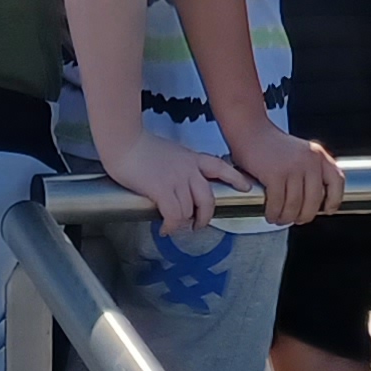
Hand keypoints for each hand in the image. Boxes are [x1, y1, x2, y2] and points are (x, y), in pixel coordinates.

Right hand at [102, 126, 254, 239]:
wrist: (124, 141)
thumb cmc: (139, 147)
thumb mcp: (169, 152)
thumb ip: (179, 166)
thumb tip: (179, 184)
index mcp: (192, 159)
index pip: (220, 167)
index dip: (235, 178)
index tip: (245, 187)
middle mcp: (188, 169)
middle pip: (208, 199)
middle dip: (205, 217)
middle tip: (197, 225)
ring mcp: (177, 179)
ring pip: (189, 210)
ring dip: (182, 223)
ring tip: (173, 227)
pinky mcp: (162, 189)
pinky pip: (174, 216)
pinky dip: (171, 226)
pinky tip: (164, 229)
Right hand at [226, 119, 341, 228]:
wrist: (250, 129)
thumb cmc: (271, 145)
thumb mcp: (300, 152)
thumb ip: (311, 170)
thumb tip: (316, 201)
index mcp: (318, 155)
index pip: (336, 181)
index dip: (334, 200)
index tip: (327, 210)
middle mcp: (309, 161)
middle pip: (314, 201)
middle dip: (304, 216)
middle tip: (295, 220)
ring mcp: (292, 167)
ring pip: (294, 206)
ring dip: (286, 218)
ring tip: (279, 219)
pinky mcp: (274, 174)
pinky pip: (277, 203)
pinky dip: (273, 213)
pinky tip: (270, 214)